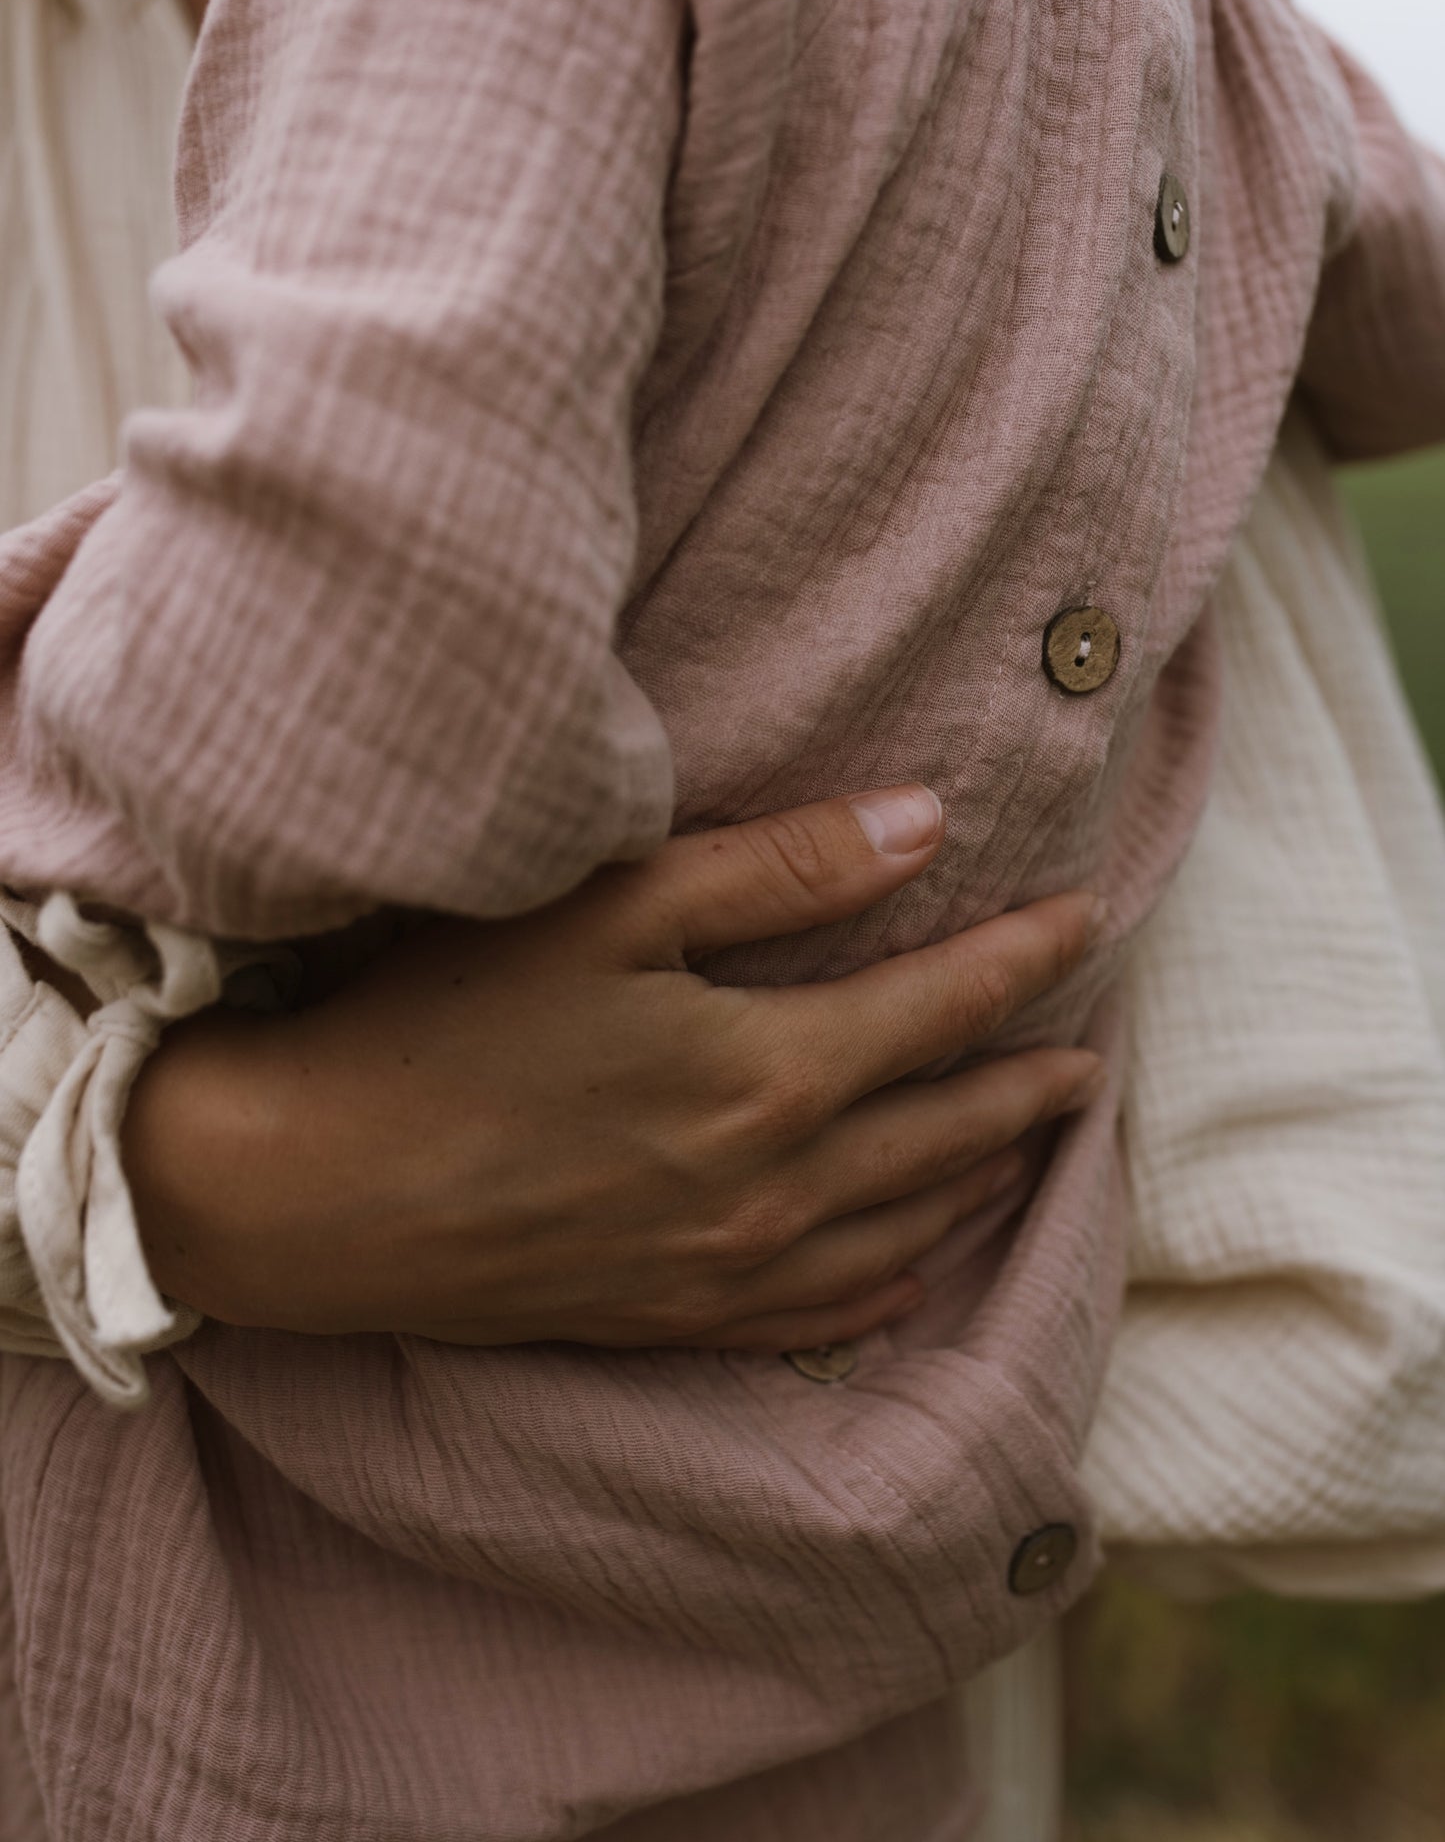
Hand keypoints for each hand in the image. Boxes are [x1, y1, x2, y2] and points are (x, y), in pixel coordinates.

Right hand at [124, 785, 1105, 1351]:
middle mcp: (776, 1189)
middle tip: (1088, 1061)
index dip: (1023, 959)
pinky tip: (913, 1271)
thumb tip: (929, 823)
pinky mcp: (670, 1323)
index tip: (1087, 919)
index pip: (943, 1008)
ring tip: (1028, 1146)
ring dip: (982, 1180)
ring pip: (905, 1231)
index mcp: (772, 1072)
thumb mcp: (614, 908)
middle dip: (1028, 1086)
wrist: (318, 1194)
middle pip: (946, 1130)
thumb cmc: (450, 1023)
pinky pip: (825, 1316)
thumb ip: (783, 867)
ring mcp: (726, 1272)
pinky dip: (893, 1283)